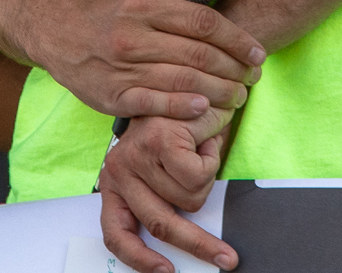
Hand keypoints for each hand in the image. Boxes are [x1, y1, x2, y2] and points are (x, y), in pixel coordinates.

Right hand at [32, 0, 264, 121]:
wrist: (55, 28)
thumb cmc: (112, 7)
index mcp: (143, 5)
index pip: (202, 22)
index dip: (237, 40)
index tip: (258, 53)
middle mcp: (132, 35)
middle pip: (197, 55)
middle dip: (234, 70)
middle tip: (253, 79)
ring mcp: (121, 67)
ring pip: (182, 82)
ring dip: (218, 93)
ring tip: (238, 97)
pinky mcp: (111, 94)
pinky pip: (154, 103)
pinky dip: (182, 108)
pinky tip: (203, 108)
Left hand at [99, 116, 238, 271]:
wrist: (192, 87)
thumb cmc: (180, 131)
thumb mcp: (166, 174)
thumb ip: (165, 201)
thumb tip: (189, 245)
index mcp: (115, 183)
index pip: (115, 233)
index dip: (140, 259)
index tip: (166, 272)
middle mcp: (118, 169)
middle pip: (160, 223)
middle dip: (198, 243)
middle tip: (226, 258)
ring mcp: (136, 154)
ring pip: (188, 198)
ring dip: (206, 181)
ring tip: (200, 154)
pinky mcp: (159, 140)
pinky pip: (198, 176)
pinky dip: (212, 161)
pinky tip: (203, 142)